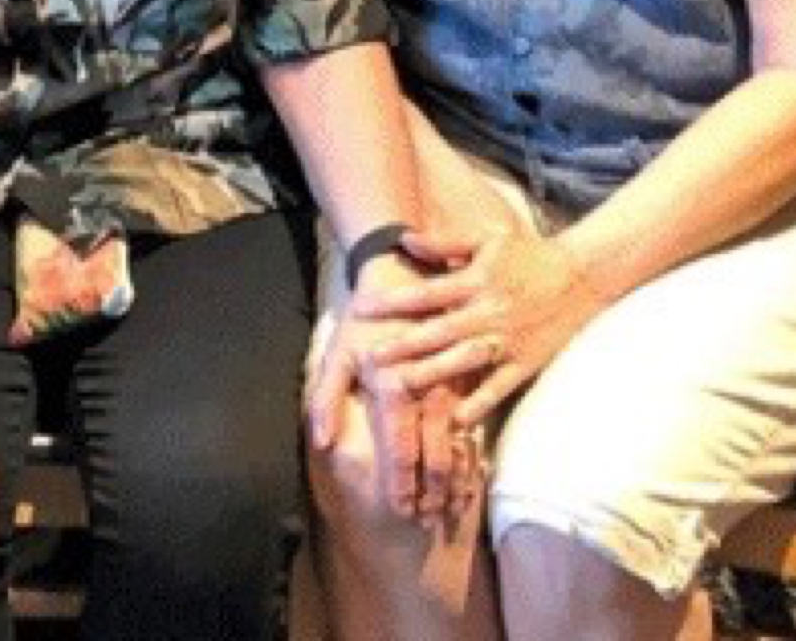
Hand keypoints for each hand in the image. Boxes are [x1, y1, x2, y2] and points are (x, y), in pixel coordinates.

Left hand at [307, 295, 474, 525]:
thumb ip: (326, 398)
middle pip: (435, 453)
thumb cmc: (364, 318)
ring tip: (449, 508)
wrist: (404, 275)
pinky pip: (474, 425)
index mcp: (393, 384)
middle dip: (431, 492)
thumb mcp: (337, 353)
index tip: (401, 510)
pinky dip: (471, 455)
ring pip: (459, 445)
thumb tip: (322, 442)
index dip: (401, 482)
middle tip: (427, 521)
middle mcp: (428, 388)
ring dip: (455, 480)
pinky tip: (469, 475)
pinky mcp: (469, 378)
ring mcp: (454, 384)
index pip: (400, 446)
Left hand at [366, 224, 605, 429]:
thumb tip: (404, 239)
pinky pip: (500, 387)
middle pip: (440, 331)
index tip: (362, 309)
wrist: (580, 278)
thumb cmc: (527, 256)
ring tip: (402, 385)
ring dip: (433, 373)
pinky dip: (480, 404)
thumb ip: (444, 242)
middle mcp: (489, 313)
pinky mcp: (526, 363)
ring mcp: (508, 341)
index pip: (426, 293)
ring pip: (465, 361)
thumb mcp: (486, 241)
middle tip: (371, 356)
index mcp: (476, 282)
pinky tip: (457, 419)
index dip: (393, 301)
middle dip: (404, 344)